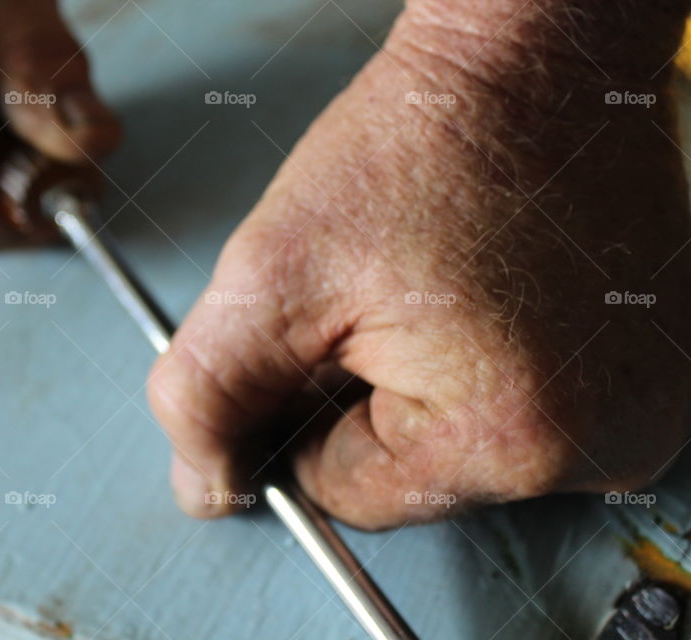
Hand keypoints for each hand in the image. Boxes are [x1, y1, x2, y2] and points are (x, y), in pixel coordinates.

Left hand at [148, 0, 690, 528]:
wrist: (529, 63)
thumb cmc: (418, 145)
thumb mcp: (274, 271)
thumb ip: (210, 395)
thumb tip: (206, 489)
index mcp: (509, 436)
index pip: (348, 493)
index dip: (310, 413)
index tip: (327, 334)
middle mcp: (601, 447)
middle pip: (415, 478)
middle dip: (373, 399)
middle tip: (389, 296)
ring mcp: (641, 413)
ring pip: (470, 450)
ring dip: (436, 385)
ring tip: (449, 286)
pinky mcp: (653, 378)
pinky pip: (533, 416)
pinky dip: (495, 371)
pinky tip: (495, 298)